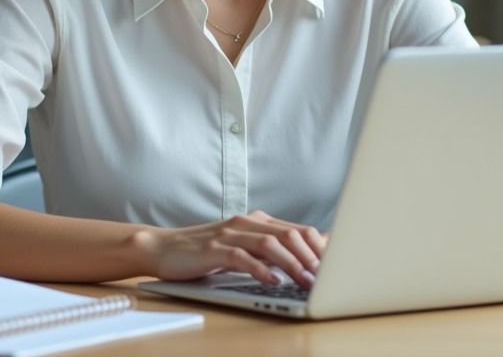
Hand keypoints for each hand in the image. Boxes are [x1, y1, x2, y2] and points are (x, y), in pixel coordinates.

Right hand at [135, 210, 326, 287]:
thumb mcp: (245, 248)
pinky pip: (242, 258)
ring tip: (306, 281)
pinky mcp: (213, 249)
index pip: (298, 230)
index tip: (339, 266)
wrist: (163, 248)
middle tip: (327, 277)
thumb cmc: (206, 252)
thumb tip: (316, 249)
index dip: (320, 247)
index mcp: (257, 221)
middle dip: (312, 256)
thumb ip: (275, 247)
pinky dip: (260, 270)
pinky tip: (273, 282)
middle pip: (289, 234)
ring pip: (269, 244)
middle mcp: (246, 223)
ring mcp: (229, 234)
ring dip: (292, 264)